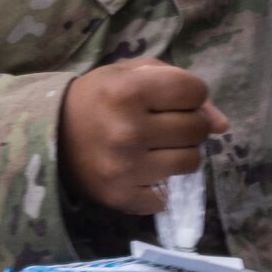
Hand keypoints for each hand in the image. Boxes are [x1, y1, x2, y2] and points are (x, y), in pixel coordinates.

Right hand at [58, 59, 226, 216]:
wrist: (49, 135)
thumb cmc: (99, 97)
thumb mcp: (133, 74)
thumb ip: (181, 85)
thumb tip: (222, 125)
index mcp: (128, 91)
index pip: (194, 92)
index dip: (190, 93)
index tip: (173, 98)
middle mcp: (127, 130)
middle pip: (197, 129)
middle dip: (189, 123)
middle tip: (165, 124)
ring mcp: (125, 167)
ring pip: (191, 162)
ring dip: (180, 153)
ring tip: (157, 147)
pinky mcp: (122, 196)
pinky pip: (167, 195)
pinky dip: (159, 184)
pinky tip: (141, 170)